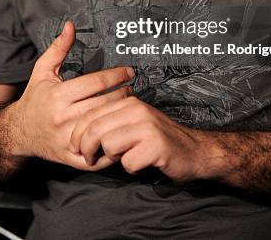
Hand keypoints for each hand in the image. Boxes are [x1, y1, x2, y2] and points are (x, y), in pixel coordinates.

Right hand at [8, 21, 133, 170]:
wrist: (17, 133)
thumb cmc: (35, 99)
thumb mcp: (42, 71)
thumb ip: (58, 48)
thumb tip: (71, 25)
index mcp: (58, 96)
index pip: (96, 83)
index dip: (116, 75)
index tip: (129, 71)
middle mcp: (63, 118)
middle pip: (103, 104)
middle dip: (123, 94)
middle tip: (133, 88)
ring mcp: (68, 140)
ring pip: (103, 126)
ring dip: (121, 115)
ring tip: (131, 105)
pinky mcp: (71, 158)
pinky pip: (98, 156)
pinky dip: (113, 147)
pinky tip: (121, 133)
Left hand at [69, 96, 220, 183]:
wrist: (194, 151)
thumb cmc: (158, 140)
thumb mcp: (133, 123)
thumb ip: (110, 123)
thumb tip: (78, 135)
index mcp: (128, 102)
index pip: (91, 114)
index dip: (77, 134)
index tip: (76, 148)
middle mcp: (137, 109)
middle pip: (95, 129)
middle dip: (87, 148)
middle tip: (91, 159)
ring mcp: (147, 126)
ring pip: (109, 145)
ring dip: (112, 158)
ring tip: (125, 157)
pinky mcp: (156, 145)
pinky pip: (128, 162)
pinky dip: (132, 169)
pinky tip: (142, 164)